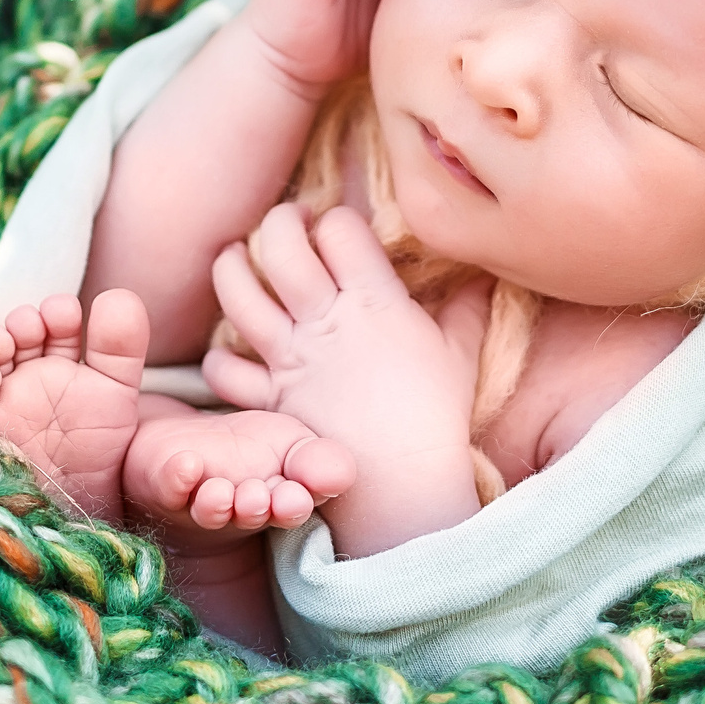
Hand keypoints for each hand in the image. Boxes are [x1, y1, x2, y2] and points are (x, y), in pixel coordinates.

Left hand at [203, 204, 490, 554]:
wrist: (405, 484)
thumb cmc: (438, 418)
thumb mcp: (460, 354)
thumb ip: (468, 307)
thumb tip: (486, 275)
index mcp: (374, 303)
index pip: (340, 229)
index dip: (337, 219)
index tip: (340, 227)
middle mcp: (324, 323)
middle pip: (281, 245)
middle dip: (280, 221)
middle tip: (289, 224)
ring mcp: (291, 360)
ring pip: (237, 294)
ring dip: (231, 267)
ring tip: (238, 258)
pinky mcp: (270, 400)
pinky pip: (223, 369)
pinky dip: (218, 357)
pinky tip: (231, 347)